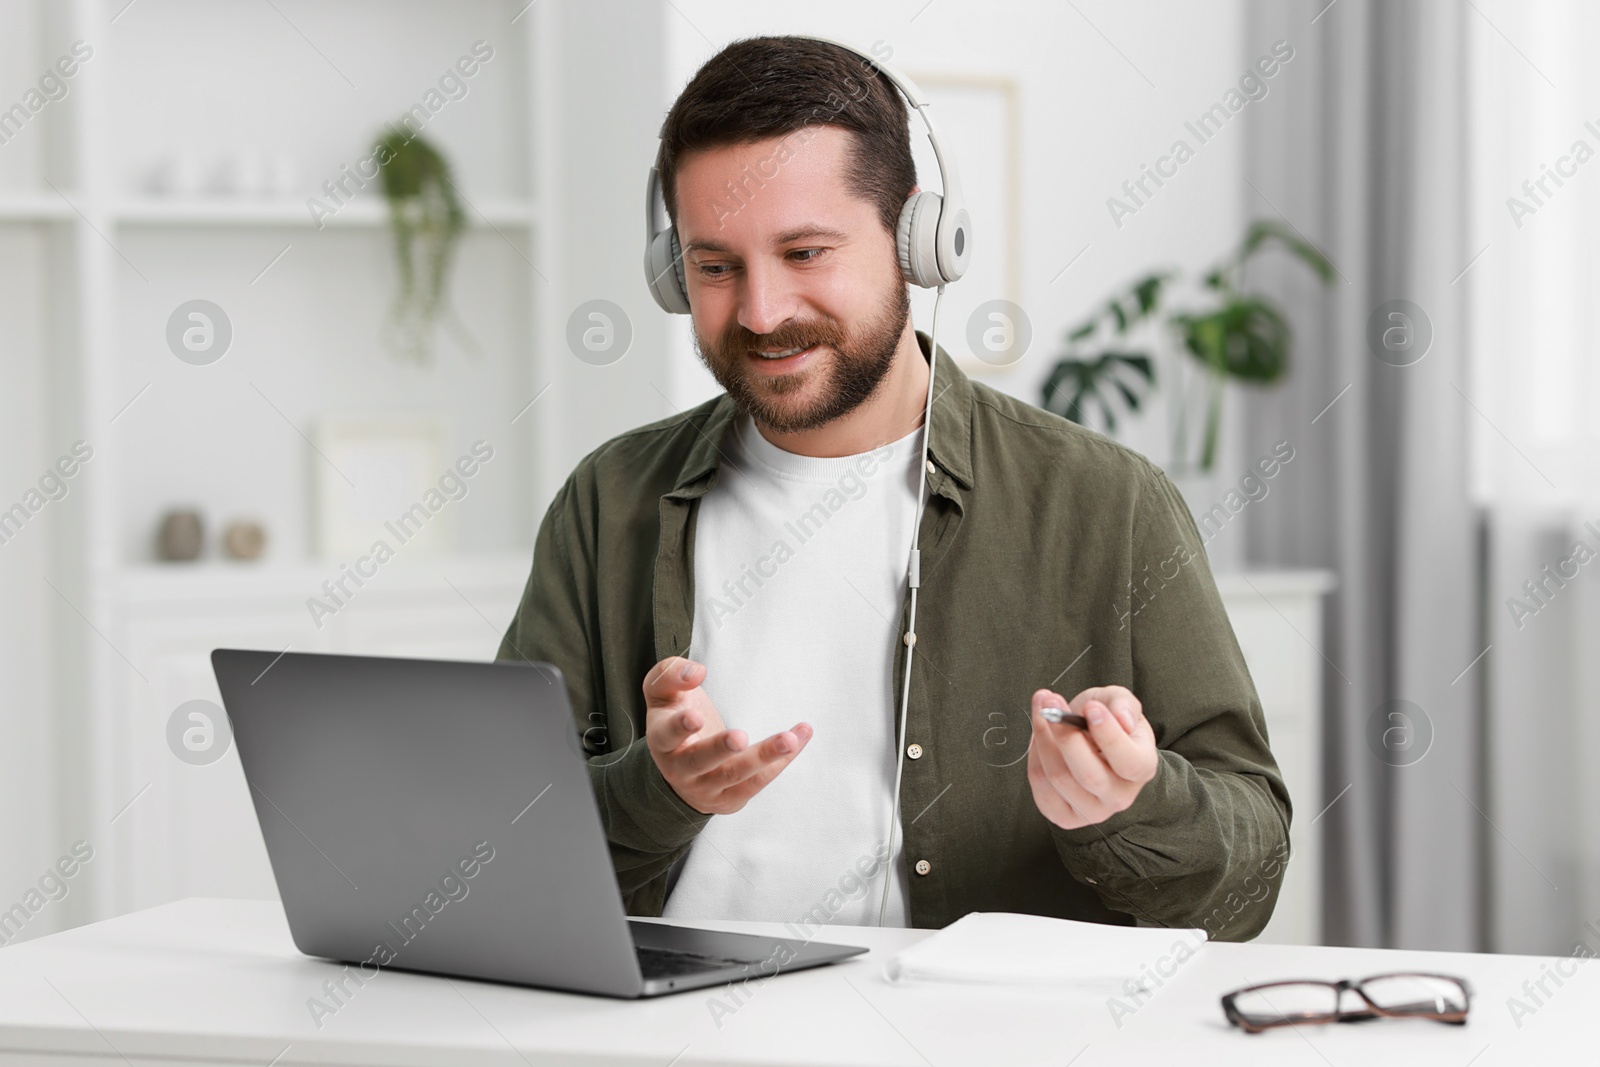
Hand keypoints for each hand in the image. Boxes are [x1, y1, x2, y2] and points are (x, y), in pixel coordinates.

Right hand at [642, 656, 812, 814]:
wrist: (680, 771)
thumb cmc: (674, 720)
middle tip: (740, 737)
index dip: (679, 727)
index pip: (666, 735)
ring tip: (788, 739)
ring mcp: (707, 787)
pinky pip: (758, 781)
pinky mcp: (731, 798)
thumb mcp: (662, 694)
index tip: (695, 717)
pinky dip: (780, 761)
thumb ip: (671, 675)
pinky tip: (798, 739)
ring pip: (735, 774)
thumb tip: (697, 672)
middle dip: (720, 749)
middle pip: (700, 761)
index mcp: (662, 741)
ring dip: (764, 756)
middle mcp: (681, 769)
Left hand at [1027, 685, 1157, 829]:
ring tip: (1042, 710)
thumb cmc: (1106, 721)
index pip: (1129, 761)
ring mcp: (1092, 811)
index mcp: (1143, 768)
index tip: (1091, 707)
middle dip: (1065, 735)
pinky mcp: (1064, 817)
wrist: (1090, 743)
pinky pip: (1041, 788)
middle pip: (1088, 775)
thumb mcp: (1118, 702)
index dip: (1108, 734)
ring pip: (1059, 777)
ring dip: (1043, 738)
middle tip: (1050, 703)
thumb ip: (1123, 705)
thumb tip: (1122, 719)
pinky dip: (1034, 756)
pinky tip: (1039, 736)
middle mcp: (1120, 796)